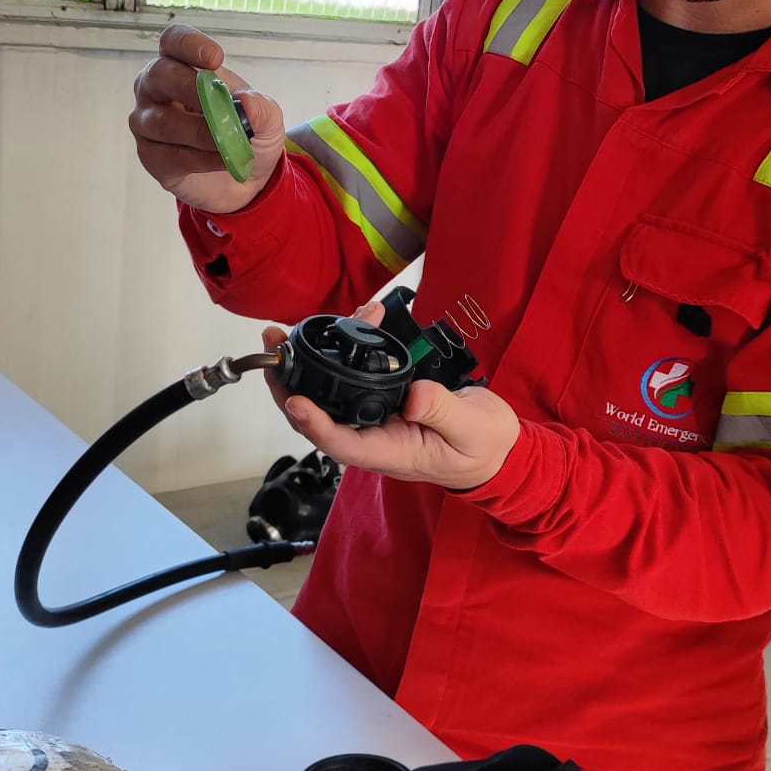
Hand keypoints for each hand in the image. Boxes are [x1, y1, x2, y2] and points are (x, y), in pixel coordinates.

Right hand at [129, 24, 286, 214]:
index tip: (215, 58)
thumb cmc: (248, 134)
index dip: (188, 43)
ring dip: (201, 132)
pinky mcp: (152, 156)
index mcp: (182, 65)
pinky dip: (201, 158)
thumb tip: (248, 102)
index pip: (173, 41)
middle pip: (159, 75)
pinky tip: (224, 160)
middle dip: (190, 88)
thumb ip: (262, 108)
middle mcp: (157, 89)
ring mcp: (148, 122)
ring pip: (163, 121)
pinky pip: (170, 154)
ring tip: (230, 143)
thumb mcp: (267, 120)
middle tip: (220, 105)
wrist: (247, 180)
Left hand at [260, 306, 519, 489]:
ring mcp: (375, 417)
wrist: (496, 446)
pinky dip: (351, 346)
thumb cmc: (484, 446)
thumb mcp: (472, 430)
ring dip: (310, 361)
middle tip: (274, 348)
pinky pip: (355, 376)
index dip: (315, 424)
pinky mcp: (383, 397)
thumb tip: (414, 395)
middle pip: (319, 416)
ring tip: (291, 330)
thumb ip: (443, 412)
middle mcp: (374, 436)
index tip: (296, 400)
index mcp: (391, 452)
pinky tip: (358, 317)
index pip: (342, 443)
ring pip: (330, 391)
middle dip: (290, 384)